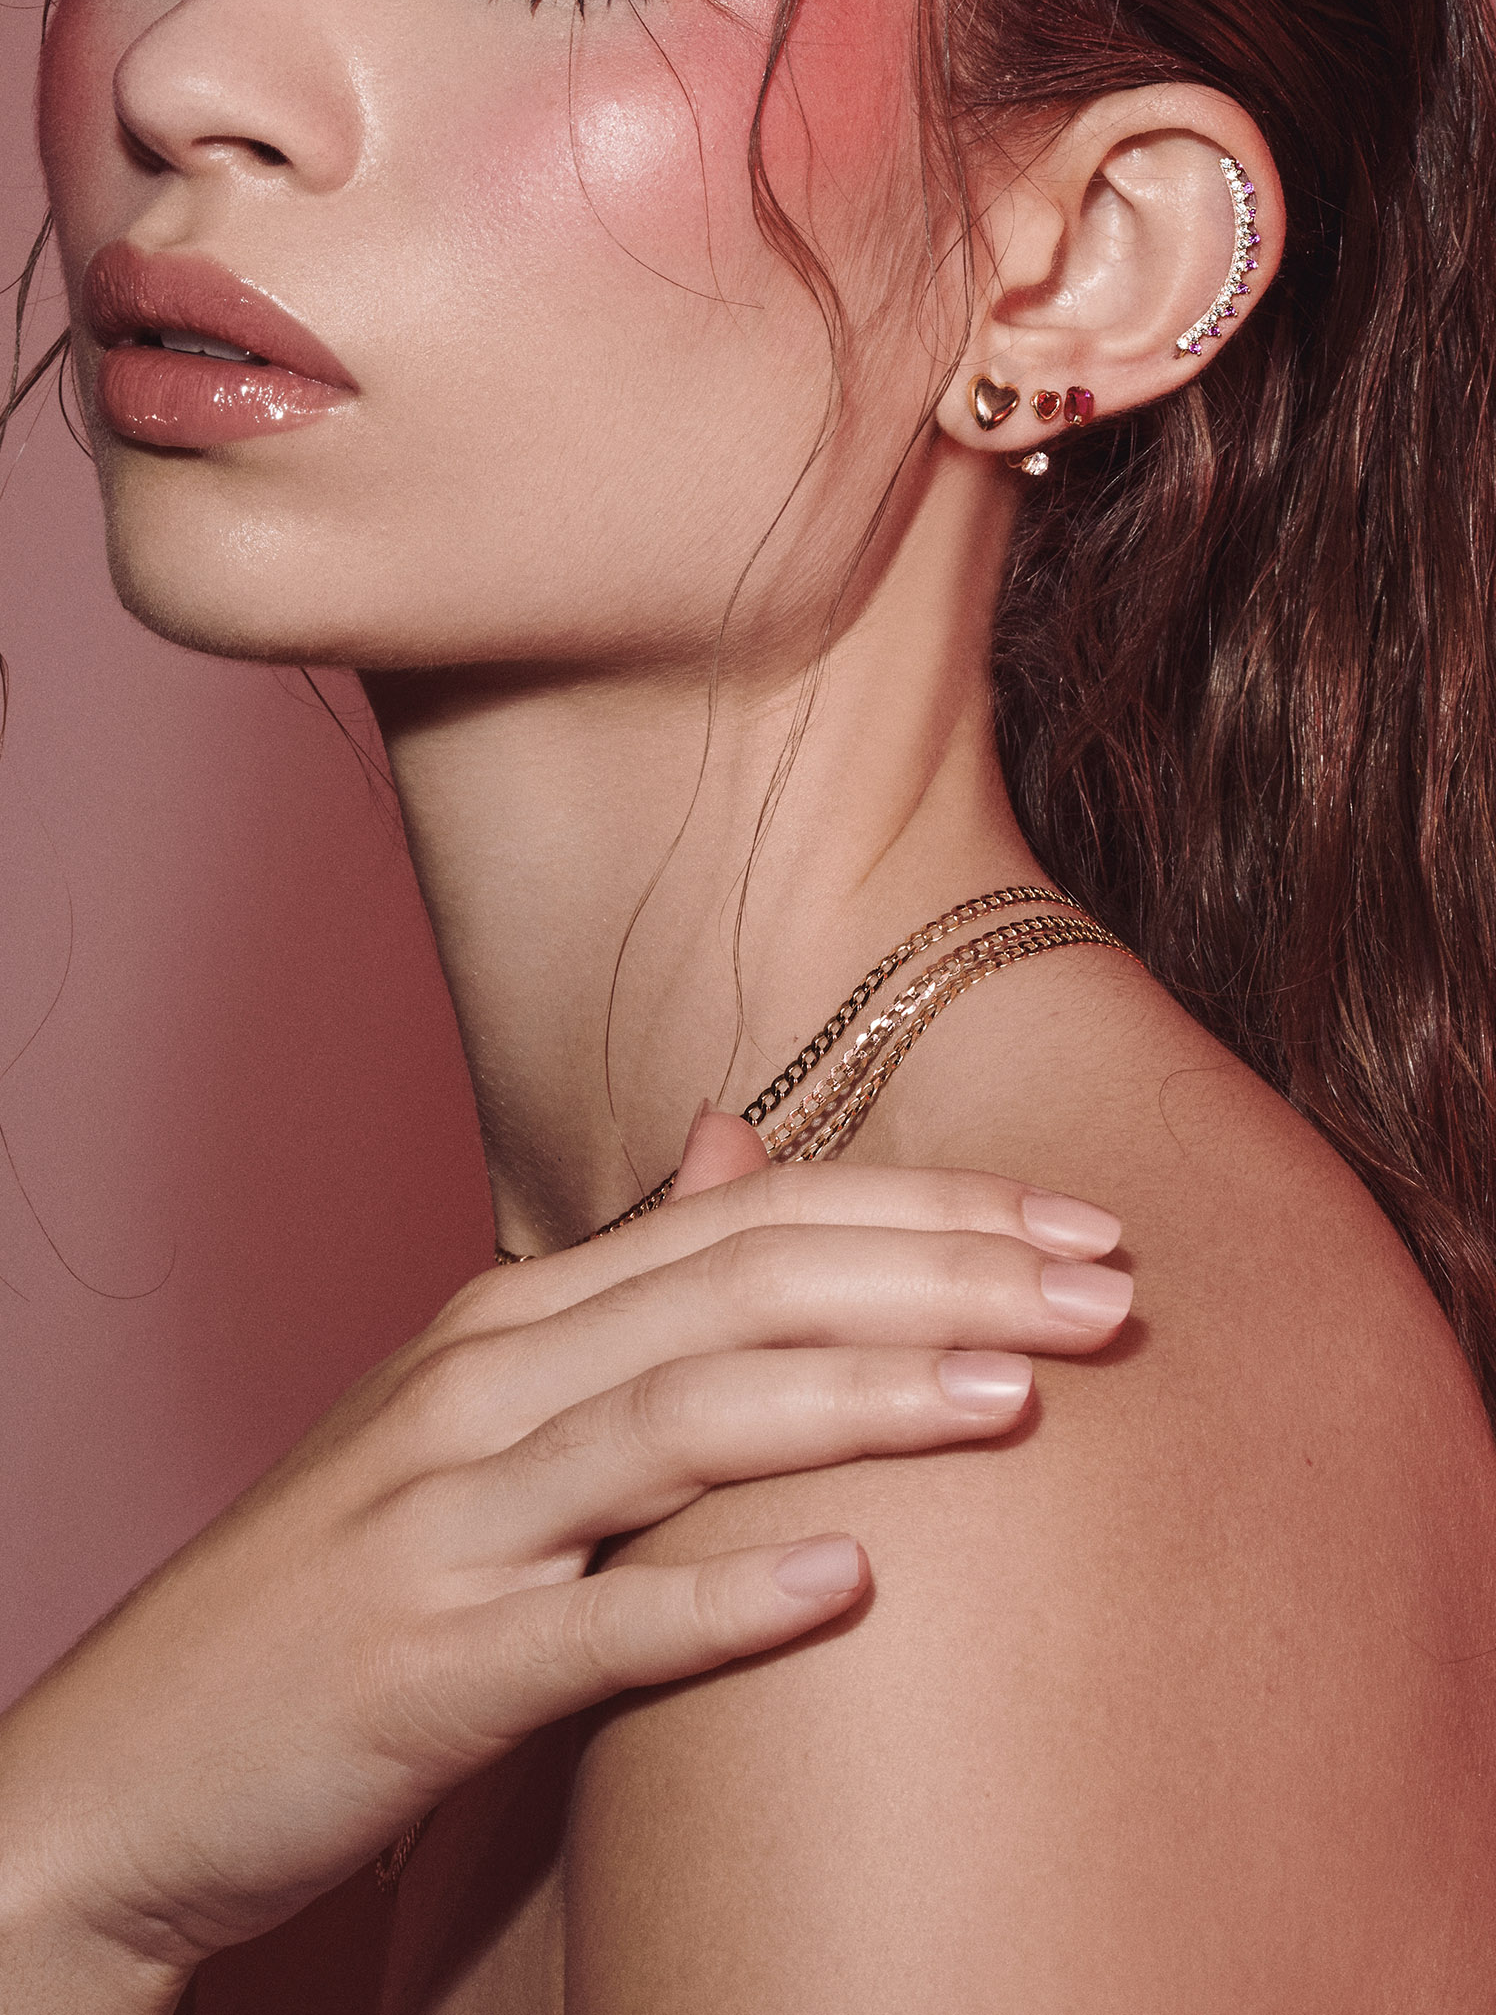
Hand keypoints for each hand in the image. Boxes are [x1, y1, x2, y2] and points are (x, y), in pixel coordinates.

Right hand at [0, 1124, 1128, 1998]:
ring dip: (866, 1399)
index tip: (1087, 1223)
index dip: (932, 1207)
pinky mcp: (432, 1665)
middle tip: (1119, 1291)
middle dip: (946, 1274)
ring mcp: (452, 1516)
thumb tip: (739, 1142)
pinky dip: (721, 1596)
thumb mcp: (473, 1402)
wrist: (134, 1762)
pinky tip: (849, 1588)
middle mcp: (484, 1380)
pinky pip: (596, 1622)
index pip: (756, 1214)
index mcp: (513, 1312)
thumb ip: (620, 1282)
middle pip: (746, 1282)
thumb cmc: (336, 1584)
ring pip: (684, 1416)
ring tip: (1024, 1399)